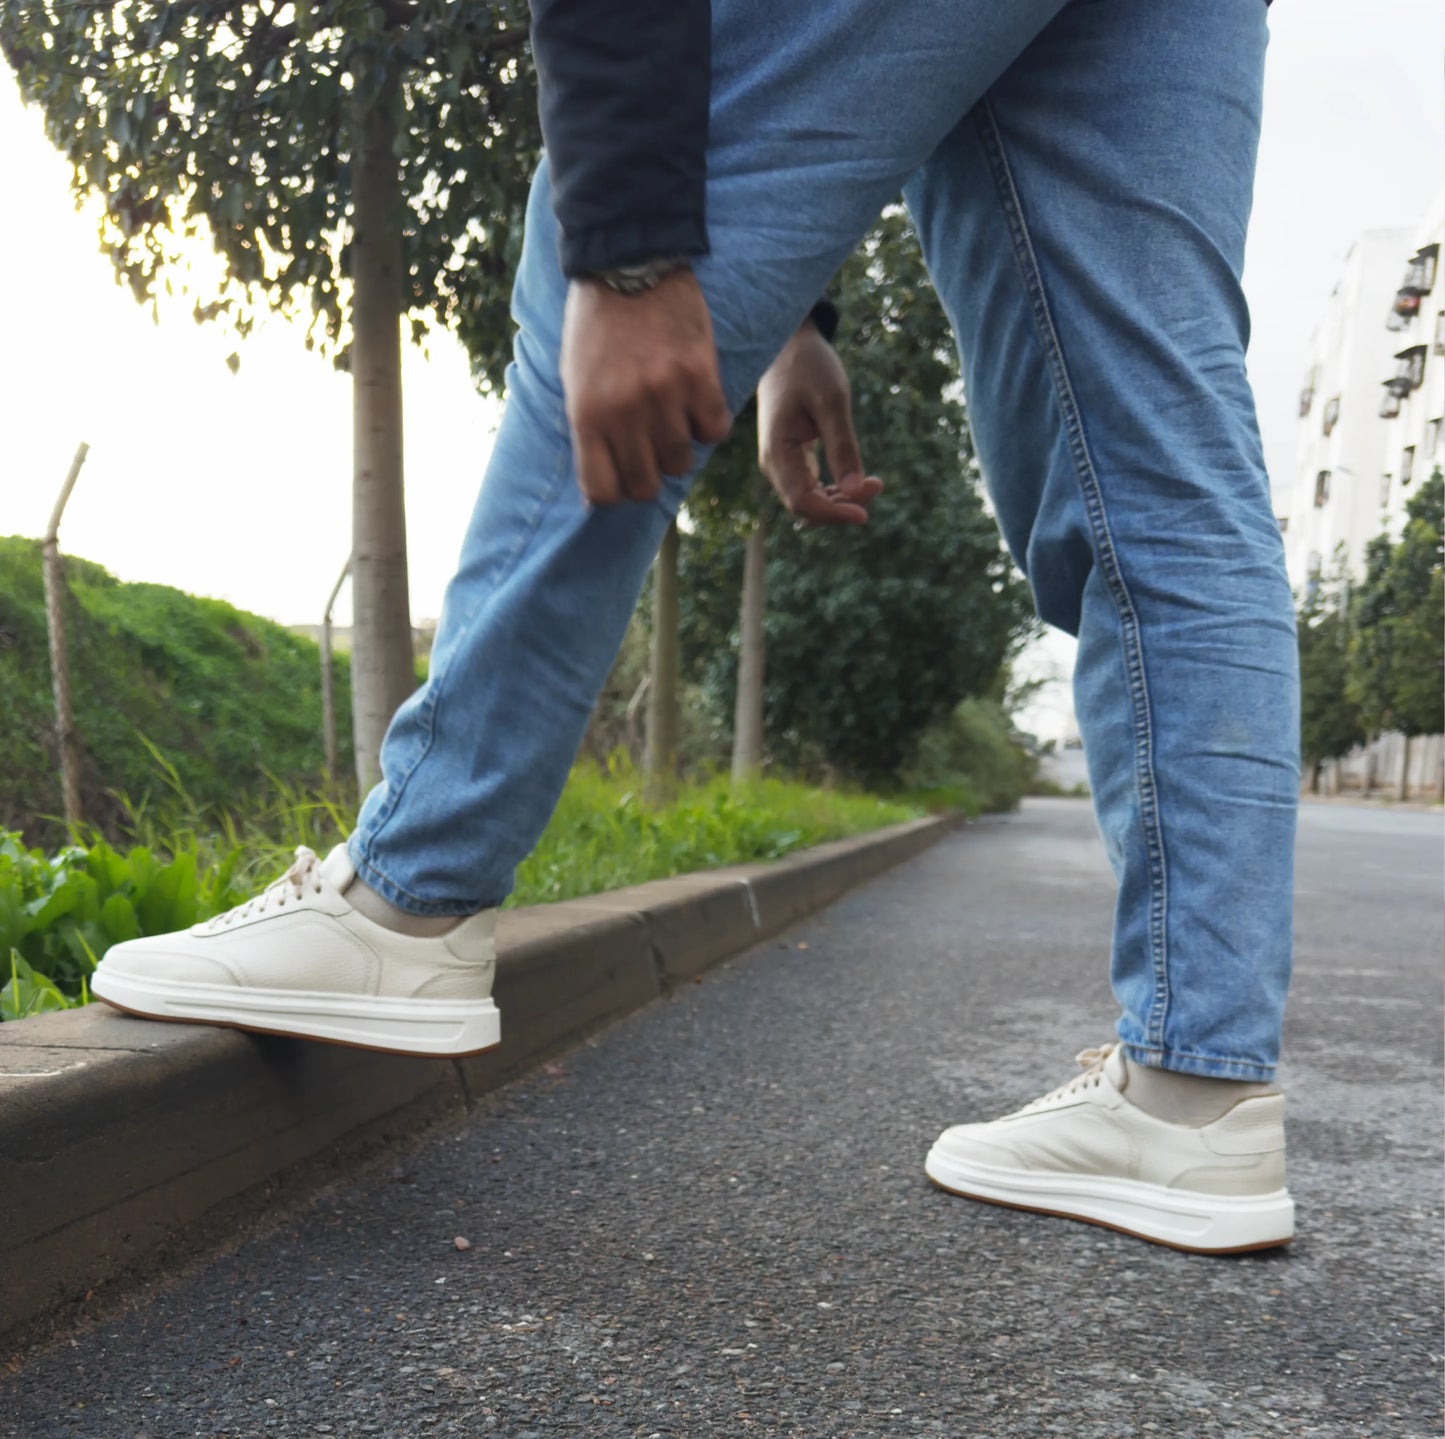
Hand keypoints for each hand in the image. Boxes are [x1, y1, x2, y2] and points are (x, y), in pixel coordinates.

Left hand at [560, 268, 732, 505]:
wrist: (628, 263)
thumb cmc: (595, 326)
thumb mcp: (575, 381)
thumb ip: (589, 432)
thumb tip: (600, 489)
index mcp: (587, 416)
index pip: (602, 493)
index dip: (613, 492)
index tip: (620, 478)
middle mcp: (624, 412)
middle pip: (645, 485)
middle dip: (648, 475)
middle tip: (650, 451)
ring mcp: (664, 395)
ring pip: (682, 462)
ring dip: (678, 448)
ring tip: (672, 419)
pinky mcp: (699, 376)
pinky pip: (714, 430)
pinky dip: (708, 424)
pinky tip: (697, 402)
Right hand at [756, 319, 882, 524]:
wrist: (788, 346)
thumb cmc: (808, 368)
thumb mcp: (831, 402)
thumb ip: (842, 447)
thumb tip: (856, 490)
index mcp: (777, 452)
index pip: (802, 502)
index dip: (834, 514)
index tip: (866, 513)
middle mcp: (774, 465)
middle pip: (807, 507)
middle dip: (842, 507)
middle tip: (878, 483)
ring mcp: (782, 464)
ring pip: (810, 501)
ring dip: (842, 501)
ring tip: (874, 482)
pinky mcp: (792, 460)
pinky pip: (812, 488)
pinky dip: (836, 491)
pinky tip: (859, 480)